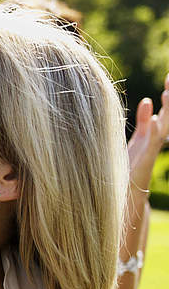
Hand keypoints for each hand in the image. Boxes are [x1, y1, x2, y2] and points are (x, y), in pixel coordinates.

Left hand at [128, 72, 168, 192]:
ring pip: (163, 128)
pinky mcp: (143, 161)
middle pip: (167, 115)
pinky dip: (153, 132)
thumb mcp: (136, 139)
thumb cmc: (128, 166)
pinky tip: (155, 121)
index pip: (164, 110)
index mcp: (152, 134)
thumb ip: (143, 121)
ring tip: (166, 93)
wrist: (124, 195)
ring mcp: (150, 151)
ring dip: (166, 111)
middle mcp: (154, 141)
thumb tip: (148, 100)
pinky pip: (151, 145)